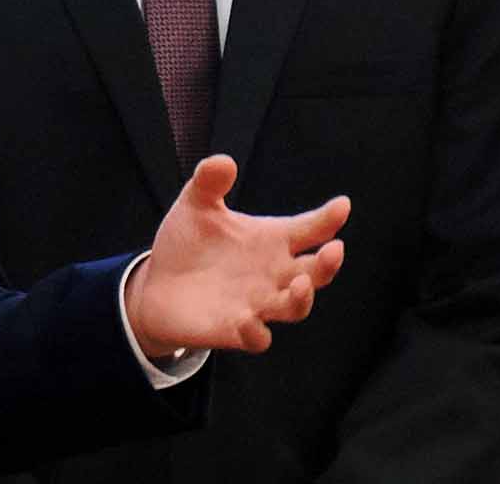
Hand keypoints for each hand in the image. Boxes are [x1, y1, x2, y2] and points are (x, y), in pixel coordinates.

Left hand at [124, 154, 348, 357]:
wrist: (157, 285)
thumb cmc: (188, 244)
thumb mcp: (196, 206)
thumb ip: (210, 182)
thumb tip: (223, 161)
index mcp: (271, 240)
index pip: (310, 229)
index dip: (329, 218)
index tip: (342, 206)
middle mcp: (274, 273)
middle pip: (316, 272)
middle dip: (329, 264)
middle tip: (334, 250)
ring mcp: (258, 303)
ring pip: (296, 307)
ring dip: (302, 298)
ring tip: (300, 283)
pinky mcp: (236, 330)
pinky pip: (257, 337)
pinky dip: (256, 330)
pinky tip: (247, 317)